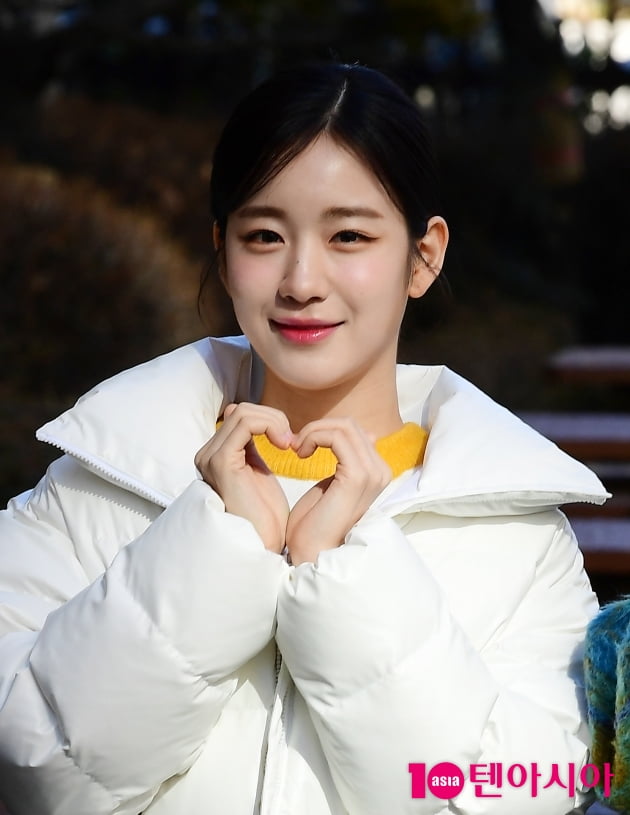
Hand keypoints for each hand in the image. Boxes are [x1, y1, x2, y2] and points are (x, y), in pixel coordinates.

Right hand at [195, 403, 292, 552]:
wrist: (263, 543)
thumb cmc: (265, 515)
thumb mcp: (258, 472)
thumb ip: (253, 447)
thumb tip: (261, 420)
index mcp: (215, 455)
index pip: (239, 415)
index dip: (267, 420)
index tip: (288, 441)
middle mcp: (207, 454)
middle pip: (241, 410)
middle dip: (273, 418)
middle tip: (292, 441)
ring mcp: (211, 457)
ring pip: (244, 412)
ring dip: (274, 421)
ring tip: (289, 444)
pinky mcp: (223, 462)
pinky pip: (246, 424)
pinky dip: (270, 426)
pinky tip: (285, 445)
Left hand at [286, 418, 391, 564]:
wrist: (310, 552)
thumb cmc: (315, 523)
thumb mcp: (333, 484)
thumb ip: (347, 460)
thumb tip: (368, 435)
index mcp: (377, 471)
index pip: (354, 430)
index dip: (324, 430)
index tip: (301, 447)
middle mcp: (381, 471)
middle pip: (349, 425)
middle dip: (317, 428)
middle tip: (296, 446)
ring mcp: (372, 474)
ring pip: (343, 427)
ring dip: (312, 432)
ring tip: (297, 450)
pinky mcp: (357, 477)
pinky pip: (336, 437)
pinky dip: (313, 437)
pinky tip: (300, 454)